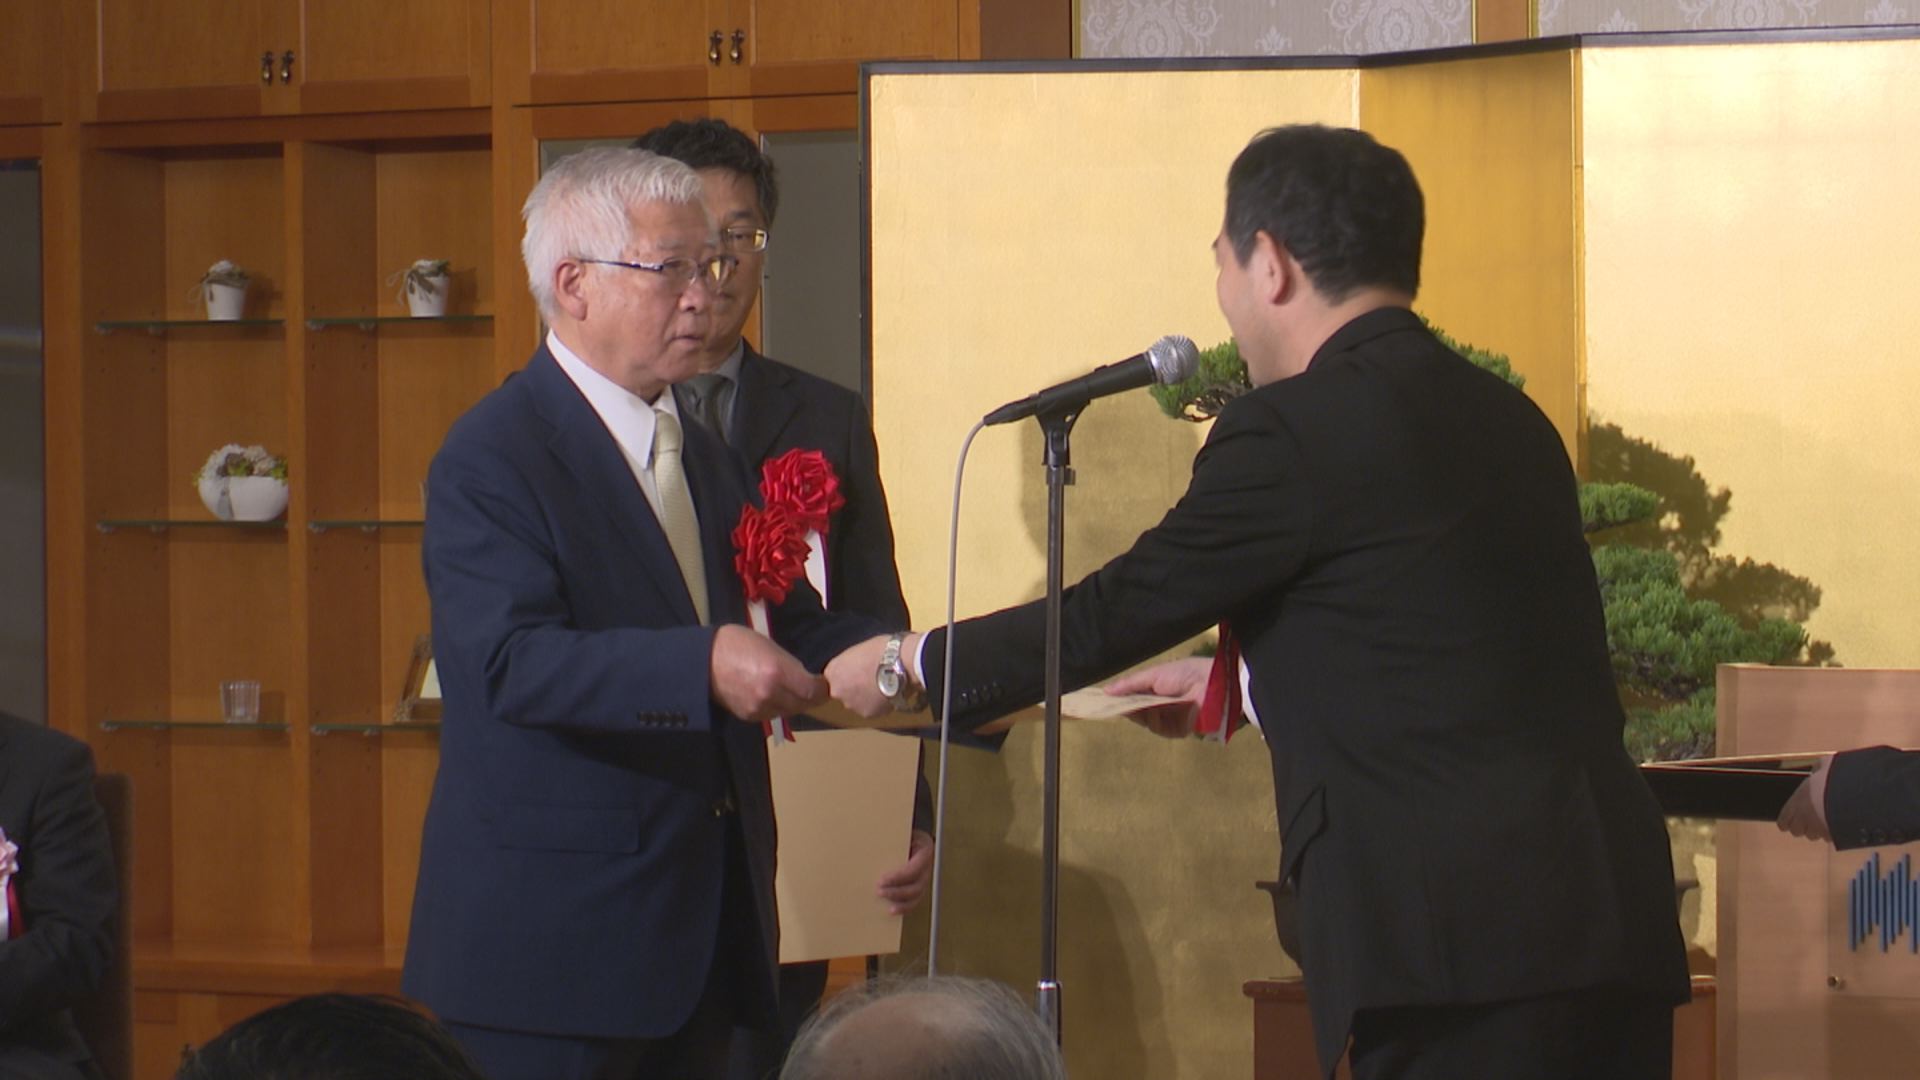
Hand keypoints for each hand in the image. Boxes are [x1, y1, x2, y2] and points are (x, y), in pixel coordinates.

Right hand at [709, 623, 826, 723]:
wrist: (703, 661)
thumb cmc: (737, 644)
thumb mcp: (771, 647)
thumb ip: (791, 666)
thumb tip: (808, 679)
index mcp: (778, 672)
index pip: (813, 691)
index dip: (822, 688)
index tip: (823, 683)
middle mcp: (770, 694)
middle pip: (804, 704)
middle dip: (810, 696)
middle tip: (812, 687)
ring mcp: (759, 708)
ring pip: (790, 711)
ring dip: (795, 703)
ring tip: (791, 689)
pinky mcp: (750, 717)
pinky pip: (773, 715)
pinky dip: (778, 707)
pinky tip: (774, 695)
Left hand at [825, 633, 912, 719]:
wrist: (901, 664)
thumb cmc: (882, 649)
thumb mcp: (859, 650)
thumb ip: (851, 663)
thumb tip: (855, 669)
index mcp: (833, 671)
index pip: (834, 676)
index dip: (847, 674)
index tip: (858, 671)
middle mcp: (837, 691)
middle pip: (843, 692)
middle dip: (854, 688)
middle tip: (871, 680)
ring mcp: (852, 704)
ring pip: (857, 703)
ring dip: (866, 698)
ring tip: (883, 687)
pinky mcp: (868, 714)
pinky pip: (871, 709)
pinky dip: (878, 705)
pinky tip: (889, 694)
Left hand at [877, 829, 934, 914]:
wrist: (910, 832)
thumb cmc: (904, 832)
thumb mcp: (901, 830)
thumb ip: (892, 838)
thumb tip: (872, 842)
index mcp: (925, 850)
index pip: (914, 868)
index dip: (898, 877)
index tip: (882, 880)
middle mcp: (928, 865)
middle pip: (917, 885)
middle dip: (897, 891)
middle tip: (879, 890)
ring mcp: (925, 877)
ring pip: (917, 895)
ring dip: (901, 902)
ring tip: (885, 901)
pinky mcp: (919, 885)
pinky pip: (914, 900)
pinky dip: (904, 907)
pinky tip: (893, 910)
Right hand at [1104, 657, 1212, 738]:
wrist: (1210, 684)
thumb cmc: (1184, 673)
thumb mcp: (1153, 675)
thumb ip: (1129, 684)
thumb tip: (1105, 690)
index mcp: (1157, 689)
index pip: (1134, 697)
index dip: (1120, 699)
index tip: (1103, 700)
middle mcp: (1162, 704)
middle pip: (1137, 711)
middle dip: (1127, 708)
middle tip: (1113, 706)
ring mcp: (1170, 718)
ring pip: (1146, 722)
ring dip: (1142, 713)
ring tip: (1142, 704)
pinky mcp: (1178, 729)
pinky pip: (1159, 729)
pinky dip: (1156, 721)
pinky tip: (1157, 712)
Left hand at [1776, 754, 1834, 841]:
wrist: (1856, 794)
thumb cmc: (1837, 777)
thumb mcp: (1825, 765)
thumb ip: (1818, 768)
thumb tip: (1818, 769)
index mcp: (1796, 802)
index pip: (1783, 822)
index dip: (1786, 821)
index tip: (1790, 818)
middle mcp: (1804, 818)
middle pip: (1797, 831)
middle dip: (1802, 826)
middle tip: (1810, 817)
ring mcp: (1819, 829)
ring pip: (1813, 836)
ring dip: (1817, 830)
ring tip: (1825, 819)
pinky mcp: (1834, 836)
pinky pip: (1829, 838)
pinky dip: (1831, 833)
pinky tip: (1838, 824)